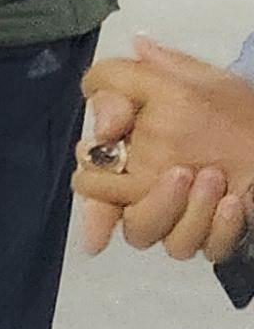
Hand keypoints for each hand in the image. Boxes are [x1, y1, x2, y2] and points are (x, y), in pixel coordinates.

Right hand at [74, 37, 253, 250]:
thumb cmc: (230, 106)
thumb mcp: (175, 79)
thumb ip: (121, 81)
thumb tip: (100, 125)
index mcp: (132, 163)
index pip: (94, 188)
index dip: (99, 189)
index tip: (117, 171)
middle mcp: (153, 197)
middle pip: (133, 226)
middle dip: (156, 206)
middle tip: (181, 173)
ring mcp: (187, 221)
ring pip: (171, 244)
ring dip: (191, 215)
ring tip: (216, 179)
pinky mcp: (218, 237)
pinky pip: (212, 249)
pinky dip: (222, 229)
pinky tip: (234, 202)